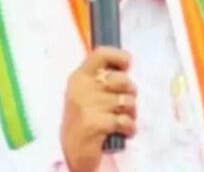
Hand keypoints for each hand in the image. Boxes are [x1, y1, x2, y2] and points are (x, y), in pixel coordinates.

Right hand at [61, 47, 136, 171]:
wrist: (72, 150)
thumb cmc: (83, 118)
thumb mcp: (86, 93)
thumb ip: (101, 79)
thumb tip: (126, 67)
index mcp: (80, 76)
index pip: (101, 53)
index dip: (119, 56)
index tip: (127, 65)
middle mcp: (82, 87)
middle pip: (122, 79)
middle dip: (131, 92)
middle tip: (125, 102)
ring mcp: (88, 105)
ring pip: (127, 101)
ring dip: (131, 113)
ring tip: (122, 118)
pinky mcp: (96, 123)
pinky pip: (125, 121)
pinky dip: (129, 128)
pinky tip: (124, 131)